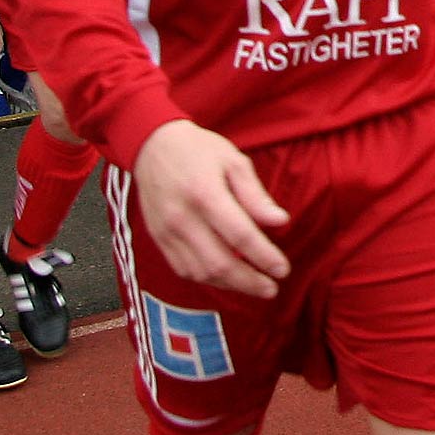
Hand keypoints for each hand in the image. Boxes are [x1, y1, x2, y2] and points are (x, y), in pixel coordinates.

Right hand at [131, 120, 290, 298]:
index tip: (282, 269)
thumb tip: (280, 222)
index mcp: (205, 194)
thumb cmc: (199, 151)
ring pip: (200, 272)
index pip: (240, 235)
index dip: (264, 257)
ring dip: (230, 285)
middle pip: (219, 262)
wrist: (152, 147)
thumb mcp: (234, 161)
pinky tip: (227, 278)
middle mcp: (182, 218)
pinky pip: (183, 269)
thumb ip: (256, 195)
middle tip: (272, 288)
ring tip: (255, 286)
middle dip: (249, 281)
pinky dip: (207, 278)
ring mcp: (166, 232)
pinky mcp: (158, 239)